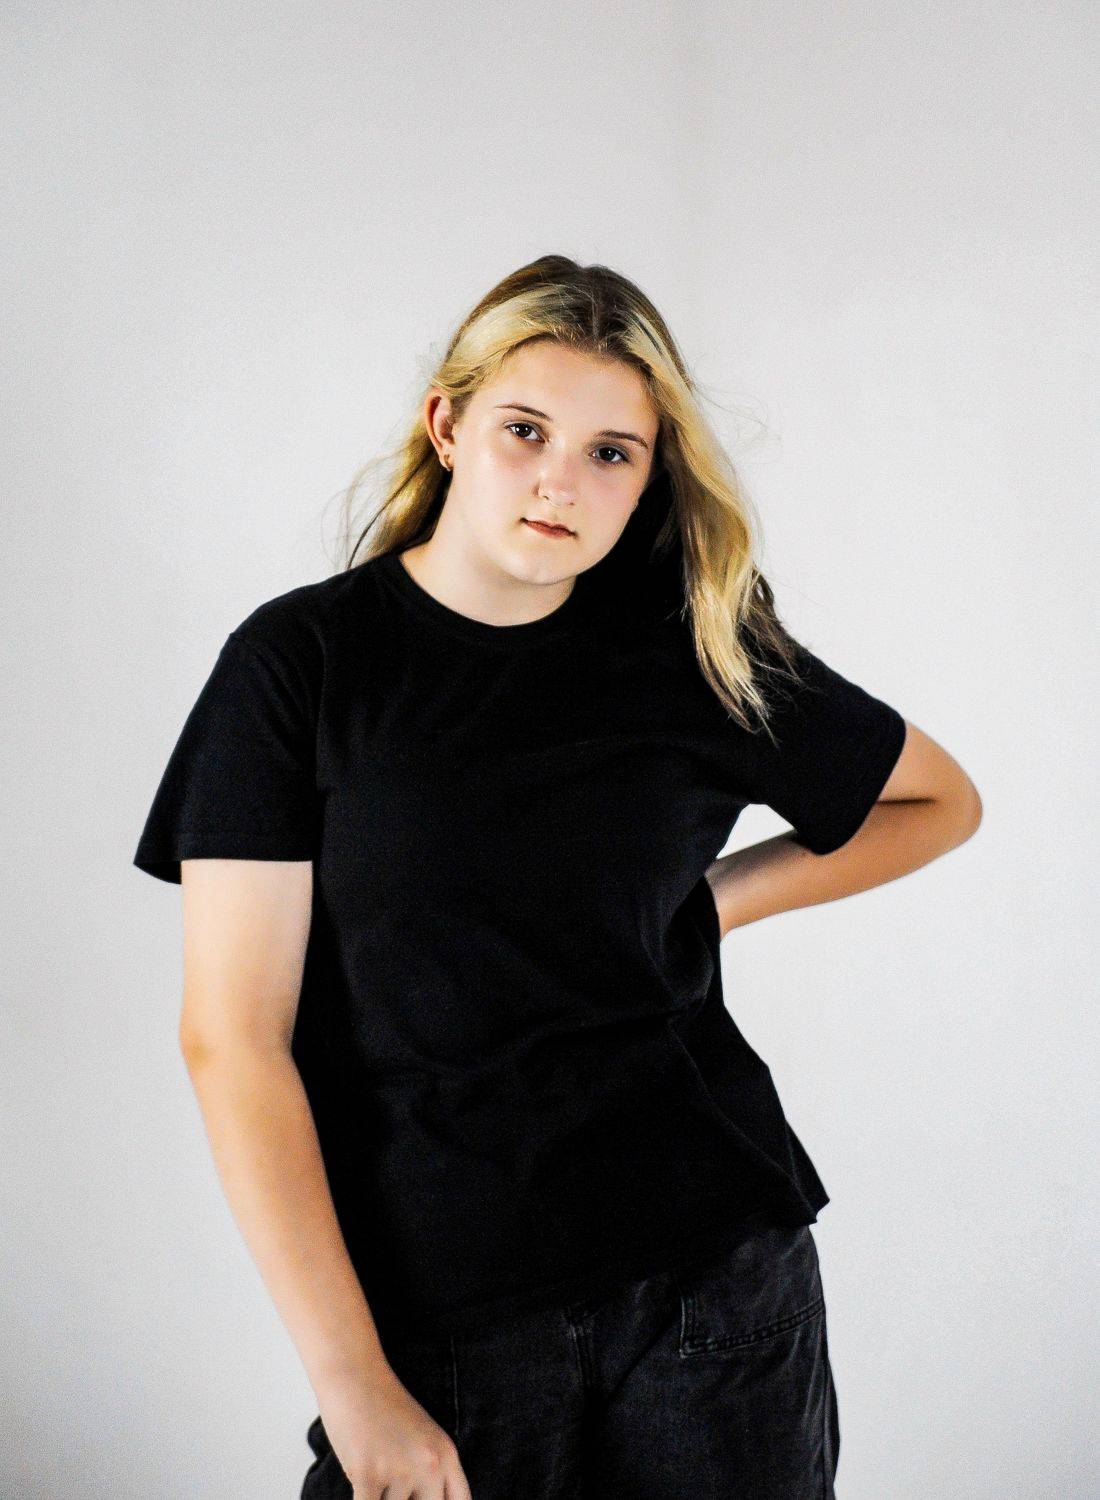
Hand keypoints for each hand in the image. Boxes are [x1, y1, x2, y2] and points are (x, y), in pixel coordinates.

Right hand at [318, 1363, 471, 1499]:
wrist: (354, 1373)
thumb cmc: (384, 1407)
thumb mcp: (423, 1436)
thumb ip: (431, 1474)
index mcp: (447, 1455)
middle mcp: (429, 1464)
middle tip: (392, 1482)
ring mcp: (399, 1469)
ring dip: (378, 1495)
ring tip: (371, 1467)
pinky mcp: (368, 1473)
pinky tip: (360, 1484)